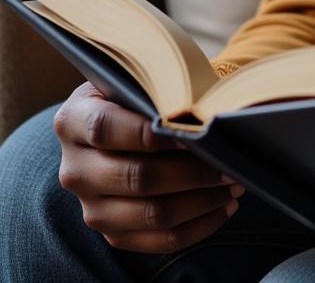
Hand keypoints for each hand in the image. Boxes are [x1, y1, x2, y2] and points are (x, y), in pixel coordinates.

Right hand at [53, 82, 243, 252]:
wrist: (117, 122)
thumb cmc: (137, 94)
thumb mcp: (139, 80)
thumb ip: (161, 91)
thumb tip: (204, 112)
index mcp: (74, 121)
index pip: (106, 129)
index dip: (150, 132)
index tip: (193, 132)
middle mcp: (75, 169)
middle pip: (136, 177)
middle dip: (192, 172)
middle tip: (229, 163)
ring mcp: (91, 206)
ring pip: (151, 213)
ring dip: (202, 201)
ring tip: (234, 183)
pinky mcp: (112, 232)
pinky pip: (158, 240)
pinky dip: (197, 226)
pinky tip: (224, 206)